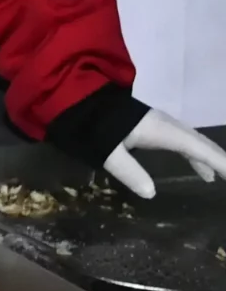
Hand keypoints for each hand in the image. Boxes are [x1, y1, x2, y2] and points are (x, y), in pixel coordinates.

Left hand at [105, 107, 225, 199]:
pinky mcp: (154, 126)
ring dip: (208, 157)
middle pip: (201, 143)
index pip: (198, 148)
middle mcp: (167, 125)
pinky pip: (183, 141)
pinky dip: (195, 154)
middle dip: (220, 159)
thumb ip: (128, 171)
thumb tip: (151, 193)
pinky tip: (197, 167)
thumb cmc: (94, 124)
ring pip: (193, 142)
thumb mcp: (108, 150)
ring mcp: (161, 124)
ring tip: (217, 178)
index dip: (219, 162)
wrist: (79, 97)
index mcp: (162, 130)